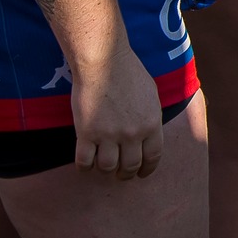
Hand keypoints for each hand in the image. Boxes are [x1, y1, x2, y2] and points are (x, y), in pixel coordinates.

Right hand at [72, 41, 163, 179]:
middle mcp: (132, 133)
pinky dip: (84, 168)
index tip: (142, 174)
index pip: (153, 157)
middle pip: (130, 166)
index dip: (147, 170)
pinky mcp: (87, 133)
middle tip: (120, 174)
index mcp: (152, 123)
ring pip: (107, 168)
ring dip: (105, 171)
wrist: (105, 63)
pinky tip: (85, 164)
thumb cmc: (129, 74)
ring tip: (102, 167)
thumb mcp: (151, 96)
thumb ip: (151, 118)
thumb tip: (150, 135)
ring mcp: (109, 135)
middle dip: (126, 174)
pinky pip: (84, 162)